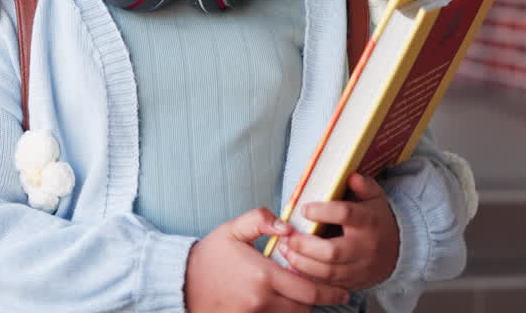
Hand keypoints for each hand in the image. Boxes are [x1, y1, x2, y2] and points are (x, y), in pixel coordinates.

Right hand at [185, 208, 351, 312]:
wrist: (182, 282)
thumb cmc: (210, 255)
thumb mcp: (233, 229)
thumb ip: (261, 220)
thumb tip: (287, 225)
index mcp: (263, 275)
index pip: (309, 290)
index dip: (330, 292)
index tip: (344, 290)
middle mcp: (261, 301)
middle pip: (304, 308)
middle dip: (316, 299)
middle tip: (325, 291)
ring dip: (299, 307)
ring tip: (301, 294)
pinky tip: (283, 303)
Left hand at [274, 174, 399, 290]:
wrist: (397, 251)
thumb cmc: (376, 220)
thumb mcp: (374, 198)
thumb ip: (363, 185)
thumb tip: (351, 176)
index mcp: (368, 221)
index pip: (346, 215)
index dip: (323, 211)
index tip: (304, 208)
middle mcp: (364, 247)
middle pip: (332, 251)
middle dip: (305, 245)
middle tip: (288, 236)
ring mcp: (359, 268)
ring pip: (327, 272)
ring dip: (302, 263)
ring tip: (285, 250)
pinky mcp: (352, 283)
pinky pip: (327, 285)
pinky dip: (308, 278)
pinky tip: (294, 266)